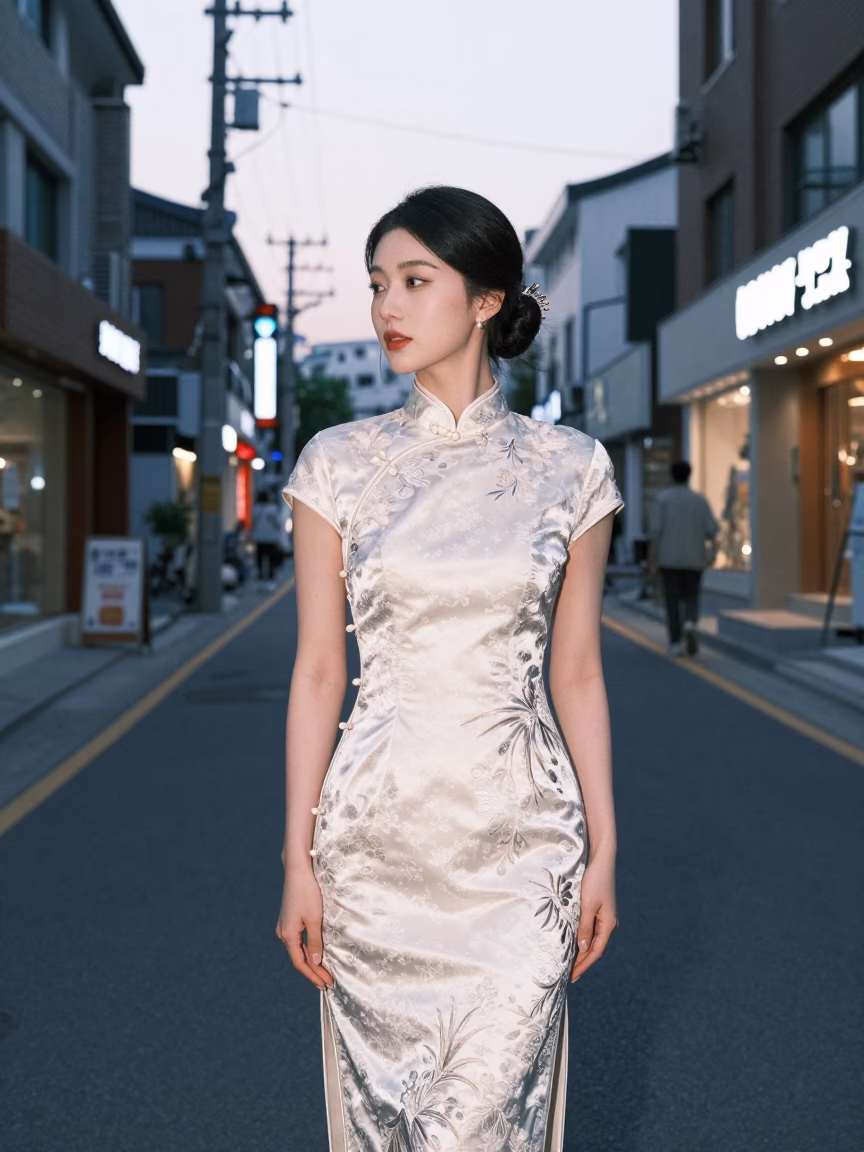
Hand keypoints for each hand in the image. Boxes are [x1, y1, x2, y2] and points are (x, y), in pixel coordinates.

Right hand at [276, 865, 334, 990]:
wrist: (297, 871)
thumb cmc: (307, 893)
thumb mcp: (314, 919)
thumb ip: (314, 941)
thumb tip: (315, 961)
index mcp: (288, 935)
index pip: (300, 963)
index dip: (313, 975)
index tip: (326, 984)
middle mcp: (283, 933)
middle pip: (298, 958)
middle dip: (313, 971)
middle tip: (328, 982)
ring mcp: (285, 926)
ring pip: (298, 949)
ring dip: (310, 961)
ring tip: (323, 972)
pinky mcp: (289, 919)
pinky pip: (298, 940)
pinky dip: (307, 949)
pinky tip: (315, 952)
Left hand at [570, 854, 617, 982]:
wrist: (601, 860)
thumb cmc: (594, 881)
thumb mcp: (587, 905)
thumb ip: (585, 927)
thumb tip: (584, 949)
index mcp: (608, 924)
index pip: (595, 952)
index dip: (584, 965)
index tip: (572, 977)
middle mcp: (609, 923)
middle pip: (595, 949)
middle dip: (582, 962)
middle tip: (568, 975)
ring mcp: (605, 917)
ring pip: (593, 941)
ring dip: (582, 953)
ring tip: (570, 964)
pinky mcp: (600, 910)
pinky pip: (592, 931)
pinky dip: (583, 940)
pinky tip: (575, 943)